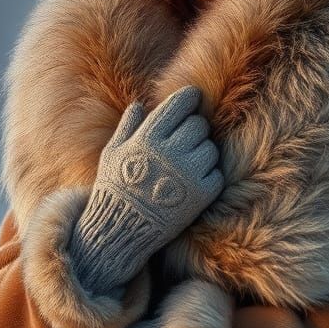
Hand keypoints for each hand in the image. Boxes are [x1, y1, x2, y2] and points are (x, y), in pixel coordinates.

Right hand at [68, 85, 224, 296]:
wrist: (122, 230)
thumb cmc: (115, 189)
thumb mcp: (112, 153)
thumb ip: (127, 127)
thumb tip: (138, 105)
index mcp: (148, 137)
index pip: (181, 103)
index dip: (190, 98)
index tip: (193, 98)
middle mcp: (170, 152)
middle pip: (199, 125)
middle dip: (193, 131)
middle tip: (183, 144)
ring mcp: (188, 174)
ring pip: (210, 149)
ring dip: (201, 154)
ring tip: (183, 168)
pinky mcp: (202, 195)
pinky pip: (216, 174)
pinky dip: (207, 178)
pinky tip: (190, 185)